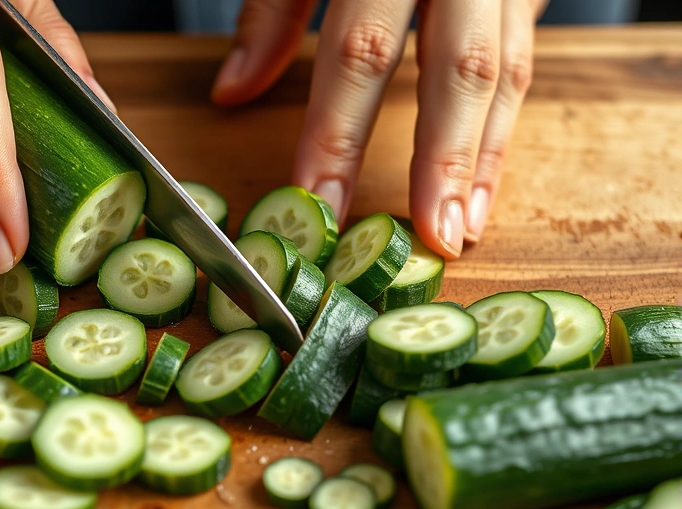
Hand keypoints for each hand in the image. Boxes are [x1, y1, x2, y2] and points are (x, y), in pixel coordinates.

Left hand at [212, 0, 546, 258]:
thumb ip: (272, 10)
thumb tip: (233, 93)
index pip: (359, 50)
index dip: (339, 132)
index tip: (319, 201)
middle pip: (456, 67)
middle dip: (441, 160)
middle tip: (429, 239)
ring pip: (505, 69)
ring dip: (485, 157)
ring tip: (463, 228)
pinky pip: (522, 61)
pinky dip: (502, 128)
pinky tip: (484, 180)